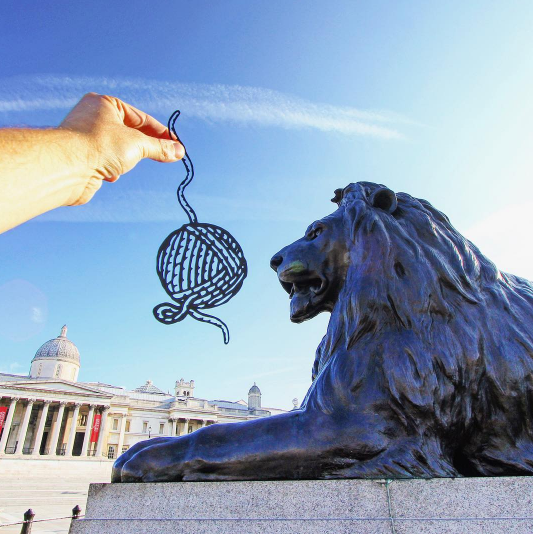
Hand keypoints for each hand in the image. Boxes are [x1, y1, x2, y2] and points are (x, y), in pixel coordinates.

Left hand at [60, 93, 184, 204]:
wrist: (67, 168)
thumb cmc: (99, 145)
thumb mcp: (138, 144)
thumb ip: (160, 148)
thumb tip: (179, 151)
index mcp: (105, 104)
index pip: (141, 117)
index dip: (160, 132)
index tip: (176, 145)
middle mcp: (93, 117)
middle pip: (130, 133)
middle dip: (144, 147)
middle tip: (166, 156)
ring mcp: (87, 138)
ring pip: (119, 150)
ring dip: (125, 160)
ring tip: (124, 164)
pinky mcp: (83, 158)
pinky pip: (106, 162)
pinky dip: (112, 169)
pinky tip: (109, 174)